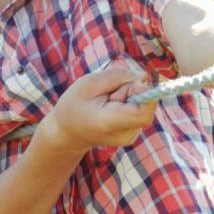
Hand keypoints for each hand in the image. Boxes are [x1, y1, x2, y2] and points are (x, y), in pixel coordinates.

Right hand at [42, 62, 157, 154]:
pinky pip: (140, 111)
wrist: (68, 133)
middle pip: (145, 105)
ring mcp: (130, 137)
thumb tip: (144, 77)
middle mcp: (123, 135)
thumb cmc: (74, 105)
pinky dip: (129, 104)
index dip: (144, 93)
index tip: (131, 83)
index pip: (144, 113)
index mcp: (109, 123)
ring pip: (144, 107)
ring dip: (129, 98)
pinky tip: (112, 109)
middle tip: (109, 94)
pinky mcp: (133, 134)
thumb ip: (118, 76)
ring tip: (107, 102)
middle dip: (132, 91)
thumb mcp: (88, 82)